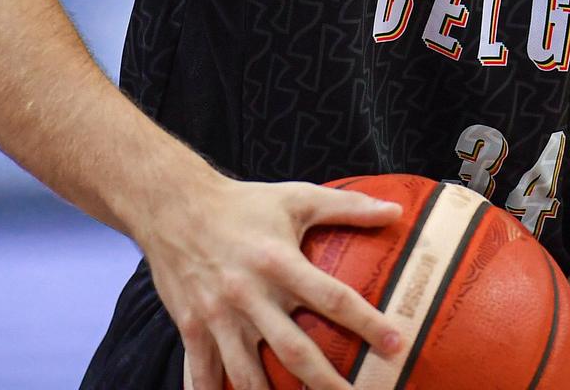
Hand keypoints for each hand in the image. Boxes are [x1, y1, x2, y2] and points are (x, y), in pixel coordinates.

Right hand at [141, 175, 405, 389]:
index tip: (396, 345)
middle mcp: (250, 295)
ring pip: (248, 374)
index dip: (367, 323)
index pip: (333, 299)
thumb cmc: (243, 203)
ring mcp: (218, 317)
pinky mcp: (191, 328)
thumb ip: (348, 206)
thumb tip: (396, 211)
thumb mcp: (297, 198)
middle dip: (327, 382)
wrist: (173, 207)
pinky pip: (202, 373)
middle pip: (295, 350)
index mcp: (279, 262)